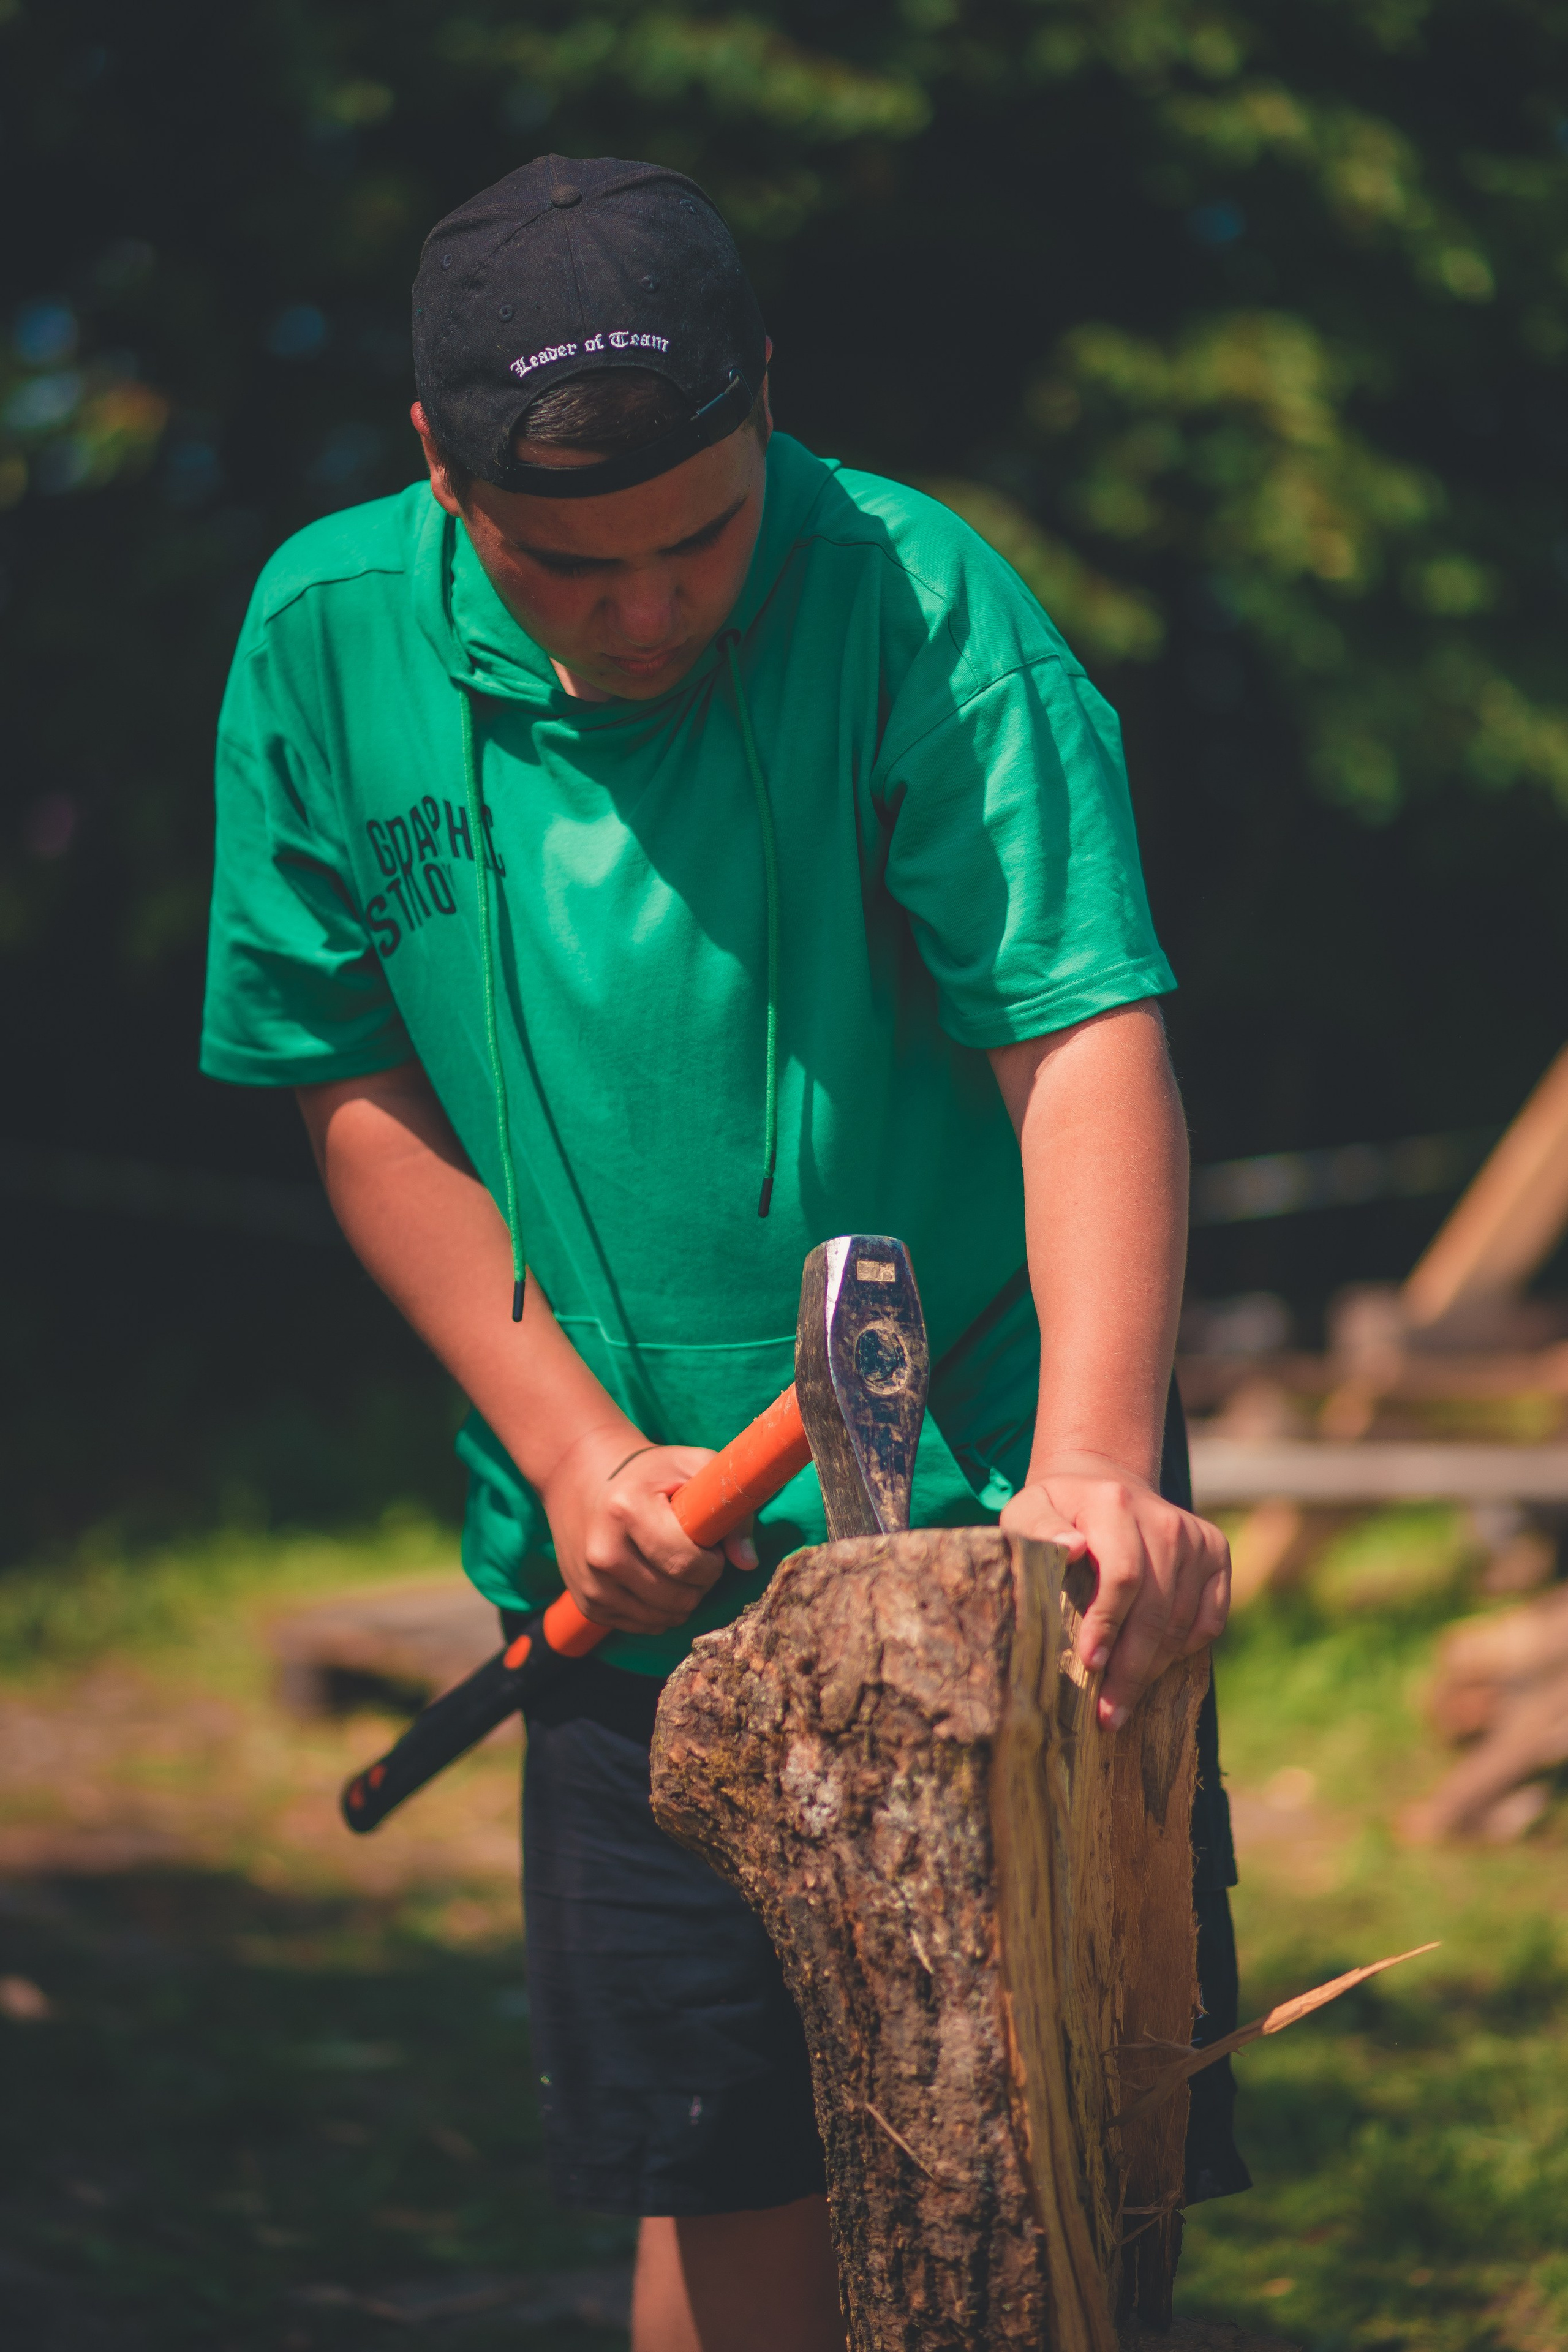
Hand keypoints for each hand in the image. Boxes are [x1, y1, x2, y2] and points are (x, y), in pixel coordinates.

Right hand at [540, 1425, 758, 1636]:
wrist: (585, 1479)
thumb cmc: (651, 1474)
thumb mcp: (693, 1469)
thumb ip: (730, 1508)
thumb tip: (747, 1562)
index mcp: (626, 1511)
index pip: (687, 1564)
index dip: (713, 1562)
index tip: (710, 1545)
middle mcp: (602, 1552)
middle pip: (678, 1598)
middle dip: (701, 1582)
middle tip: (694, 1555)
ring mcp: (591, 1582)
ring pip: (663, 1619)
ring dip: (683, 1599)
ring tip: (675, 1566)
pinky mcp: (587, 1604)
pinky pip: (643, 1626)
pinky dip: (660, 1610)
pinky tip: (655, 1579)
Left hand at [999, 1464, 1229, 1727]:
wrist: (1103, 1483)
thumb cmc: (1056, 1511)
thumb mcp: (1028, 1511)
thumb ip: (1038, 1529)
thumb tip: (1068, 1549)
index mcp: (1115, 1504)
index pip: (1123, 1575)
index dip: (1108, 1624)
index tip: (1091, 1665)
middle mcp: (1164, 1519)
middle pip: (1156, 1609)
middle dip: (1132, 1668)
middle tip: (1108, 1714)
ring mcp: (1195, 1537)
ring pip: (1182, 1622)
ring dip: (1153, 1669)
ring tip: (1122, 1704)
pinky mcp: (1215, 1552)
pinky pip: (1210, 1620)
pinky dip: (1185, 1650)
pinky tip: (1155, 1666)